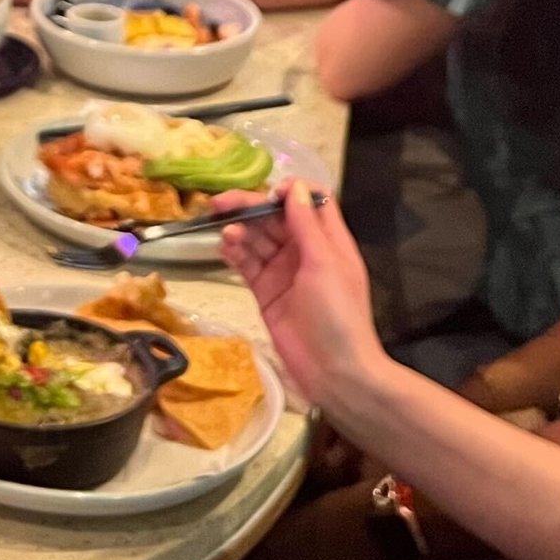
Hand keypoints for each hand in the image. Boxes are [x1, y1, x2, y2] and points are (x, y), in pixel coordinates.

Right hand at [221, 179, 388, 420]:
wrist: (335, 372)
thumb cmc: (338, 315)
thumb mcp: (324, 264)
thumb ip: (306, 225)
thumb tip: (293, 186)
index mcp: (328, 241)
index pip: (309, 202)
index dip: (288, 192)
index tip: (268, 193)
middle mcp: (305, 252)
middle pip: (275, 218)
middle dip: (250, 207)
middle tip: (221, 203)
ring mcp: (283, 272)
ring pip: (258, 240)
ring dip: (240, 231)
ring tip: (226, 232)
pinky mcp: (266, 293)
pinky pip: (247, 265)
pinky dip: (235, 253)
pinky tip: (224, 247)